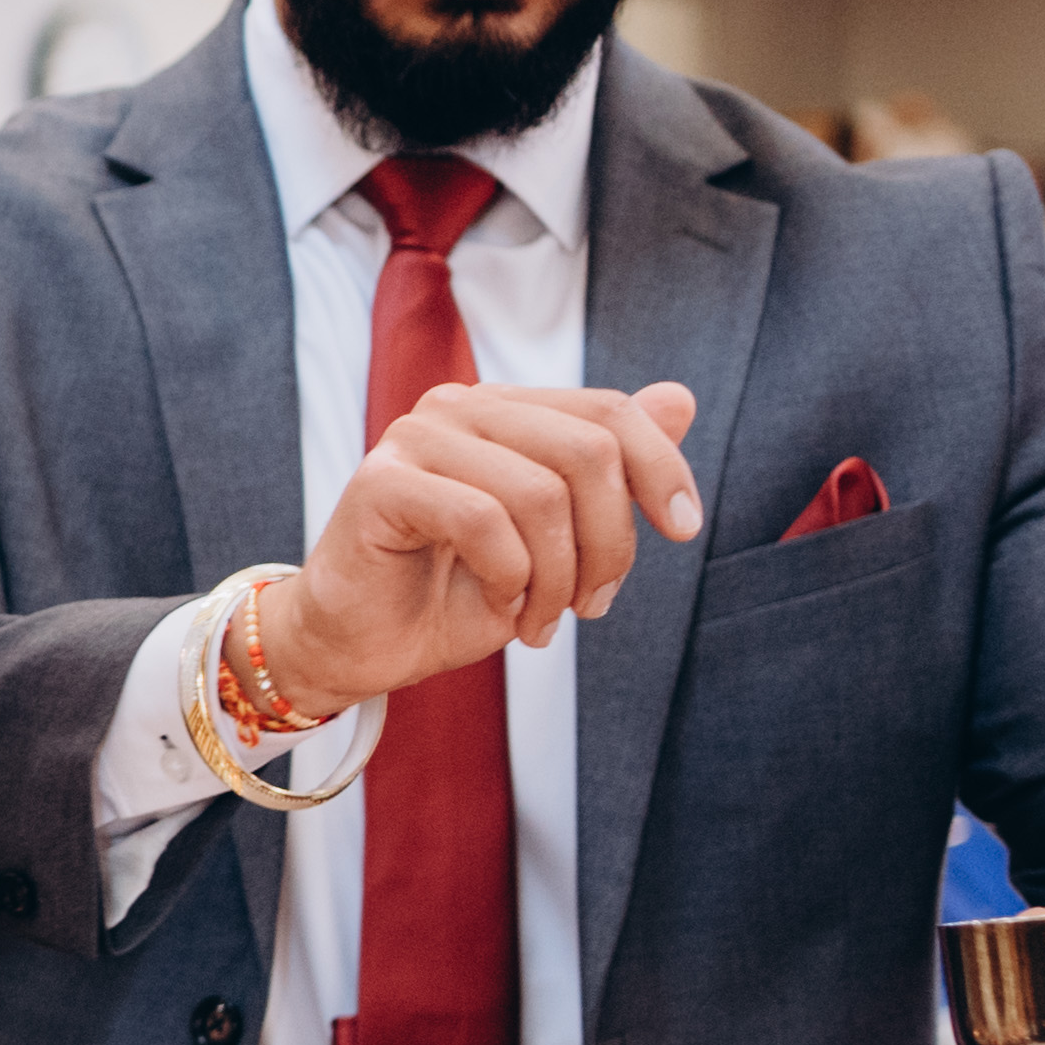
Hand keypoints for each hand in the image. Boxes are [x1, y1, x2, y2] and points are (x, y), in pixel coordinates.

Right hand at [264, 380, 702, 713]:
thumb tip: (681, 397)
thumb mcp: (557, 539)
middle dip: (610, 541)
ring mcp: (416, 439)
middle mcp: (459, 408)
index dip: (661, 468)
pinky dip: (509, 578)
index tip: (682, 530)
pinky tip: (501, 606)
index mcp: (504, 411)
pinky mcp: (380, 482)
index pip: (607, 412)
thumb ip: (609, 472)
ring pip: (540, 494)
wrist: (362, 647)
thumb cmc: (456, 592)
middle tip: (593, 604)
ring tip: (541, 621)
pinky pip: (482, 521)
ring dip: (558, 577)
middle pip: (587, 449)